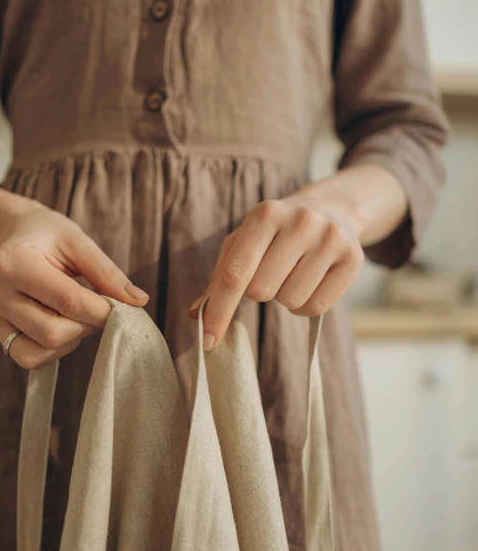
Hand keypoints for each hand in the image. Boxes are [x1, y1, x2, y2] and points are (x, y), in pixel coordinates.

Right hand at [0, 205, 147, 368]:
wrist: (14, 234)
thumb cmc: (48, 235)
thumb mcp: (79, 242)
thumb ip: (107, 273)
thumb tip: (139, 302)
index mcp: (13, 262)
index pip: (66, 300)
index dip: (102, 311)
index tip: (125, 310)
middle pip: (52, 332)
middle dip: (87, 326)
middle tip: (100, 310)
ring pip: (38, 351)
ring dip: (70, 341)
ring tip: (79, 315)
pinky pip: (28, 357)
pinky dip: (53, 350)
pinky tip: (63, 325)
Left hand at [189, 194, 363, 349]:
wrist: (331, 209)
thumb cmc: (275, 233)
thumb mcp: (243, 242)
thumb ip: (219, 278)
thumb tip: (197, 315)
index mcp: (265, 214)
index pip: (234, 274)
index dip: (218, 311)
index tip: (207, 341)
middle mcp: (301, 221)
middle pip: (261, 291)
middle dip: (259, 293)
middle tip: (270, 274)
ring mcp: (331, 238)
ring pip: (291, 301)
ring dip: (284, 299)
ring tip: (292, 276)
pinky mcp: (353, 258)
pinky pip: (318, 308)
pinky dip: (306, 307)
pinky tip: (309, 284)